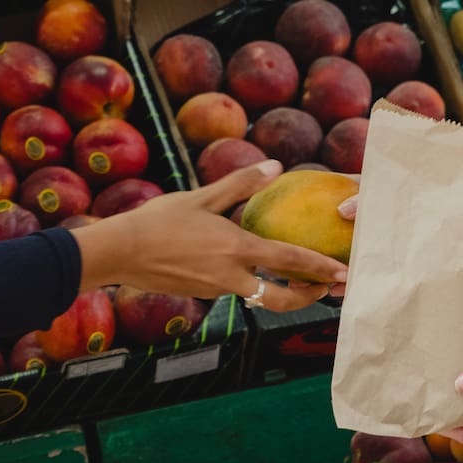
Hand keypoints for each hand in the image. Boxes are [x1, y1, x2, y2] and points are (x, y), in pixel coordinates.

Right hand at [72, 161, 347, 310]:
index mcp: (237, 248)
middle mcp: (231, 276)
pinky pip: (236, 291)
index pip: (290, 260)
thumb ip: (241, 184)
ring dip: (283, 292)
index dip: (321, 268)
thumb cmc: (159, 220)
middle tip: (329, 290)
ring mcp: (216, 289)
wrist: (119, 253)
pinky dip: (253, 285)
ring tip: (302, 284)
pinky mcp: (202, 294)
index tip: (343, 272)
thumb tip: (275, 166)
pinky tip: (254, 271)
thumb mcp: (202, 196)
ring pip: (259, 296)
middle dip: (309, 296)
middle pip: (281, 297)